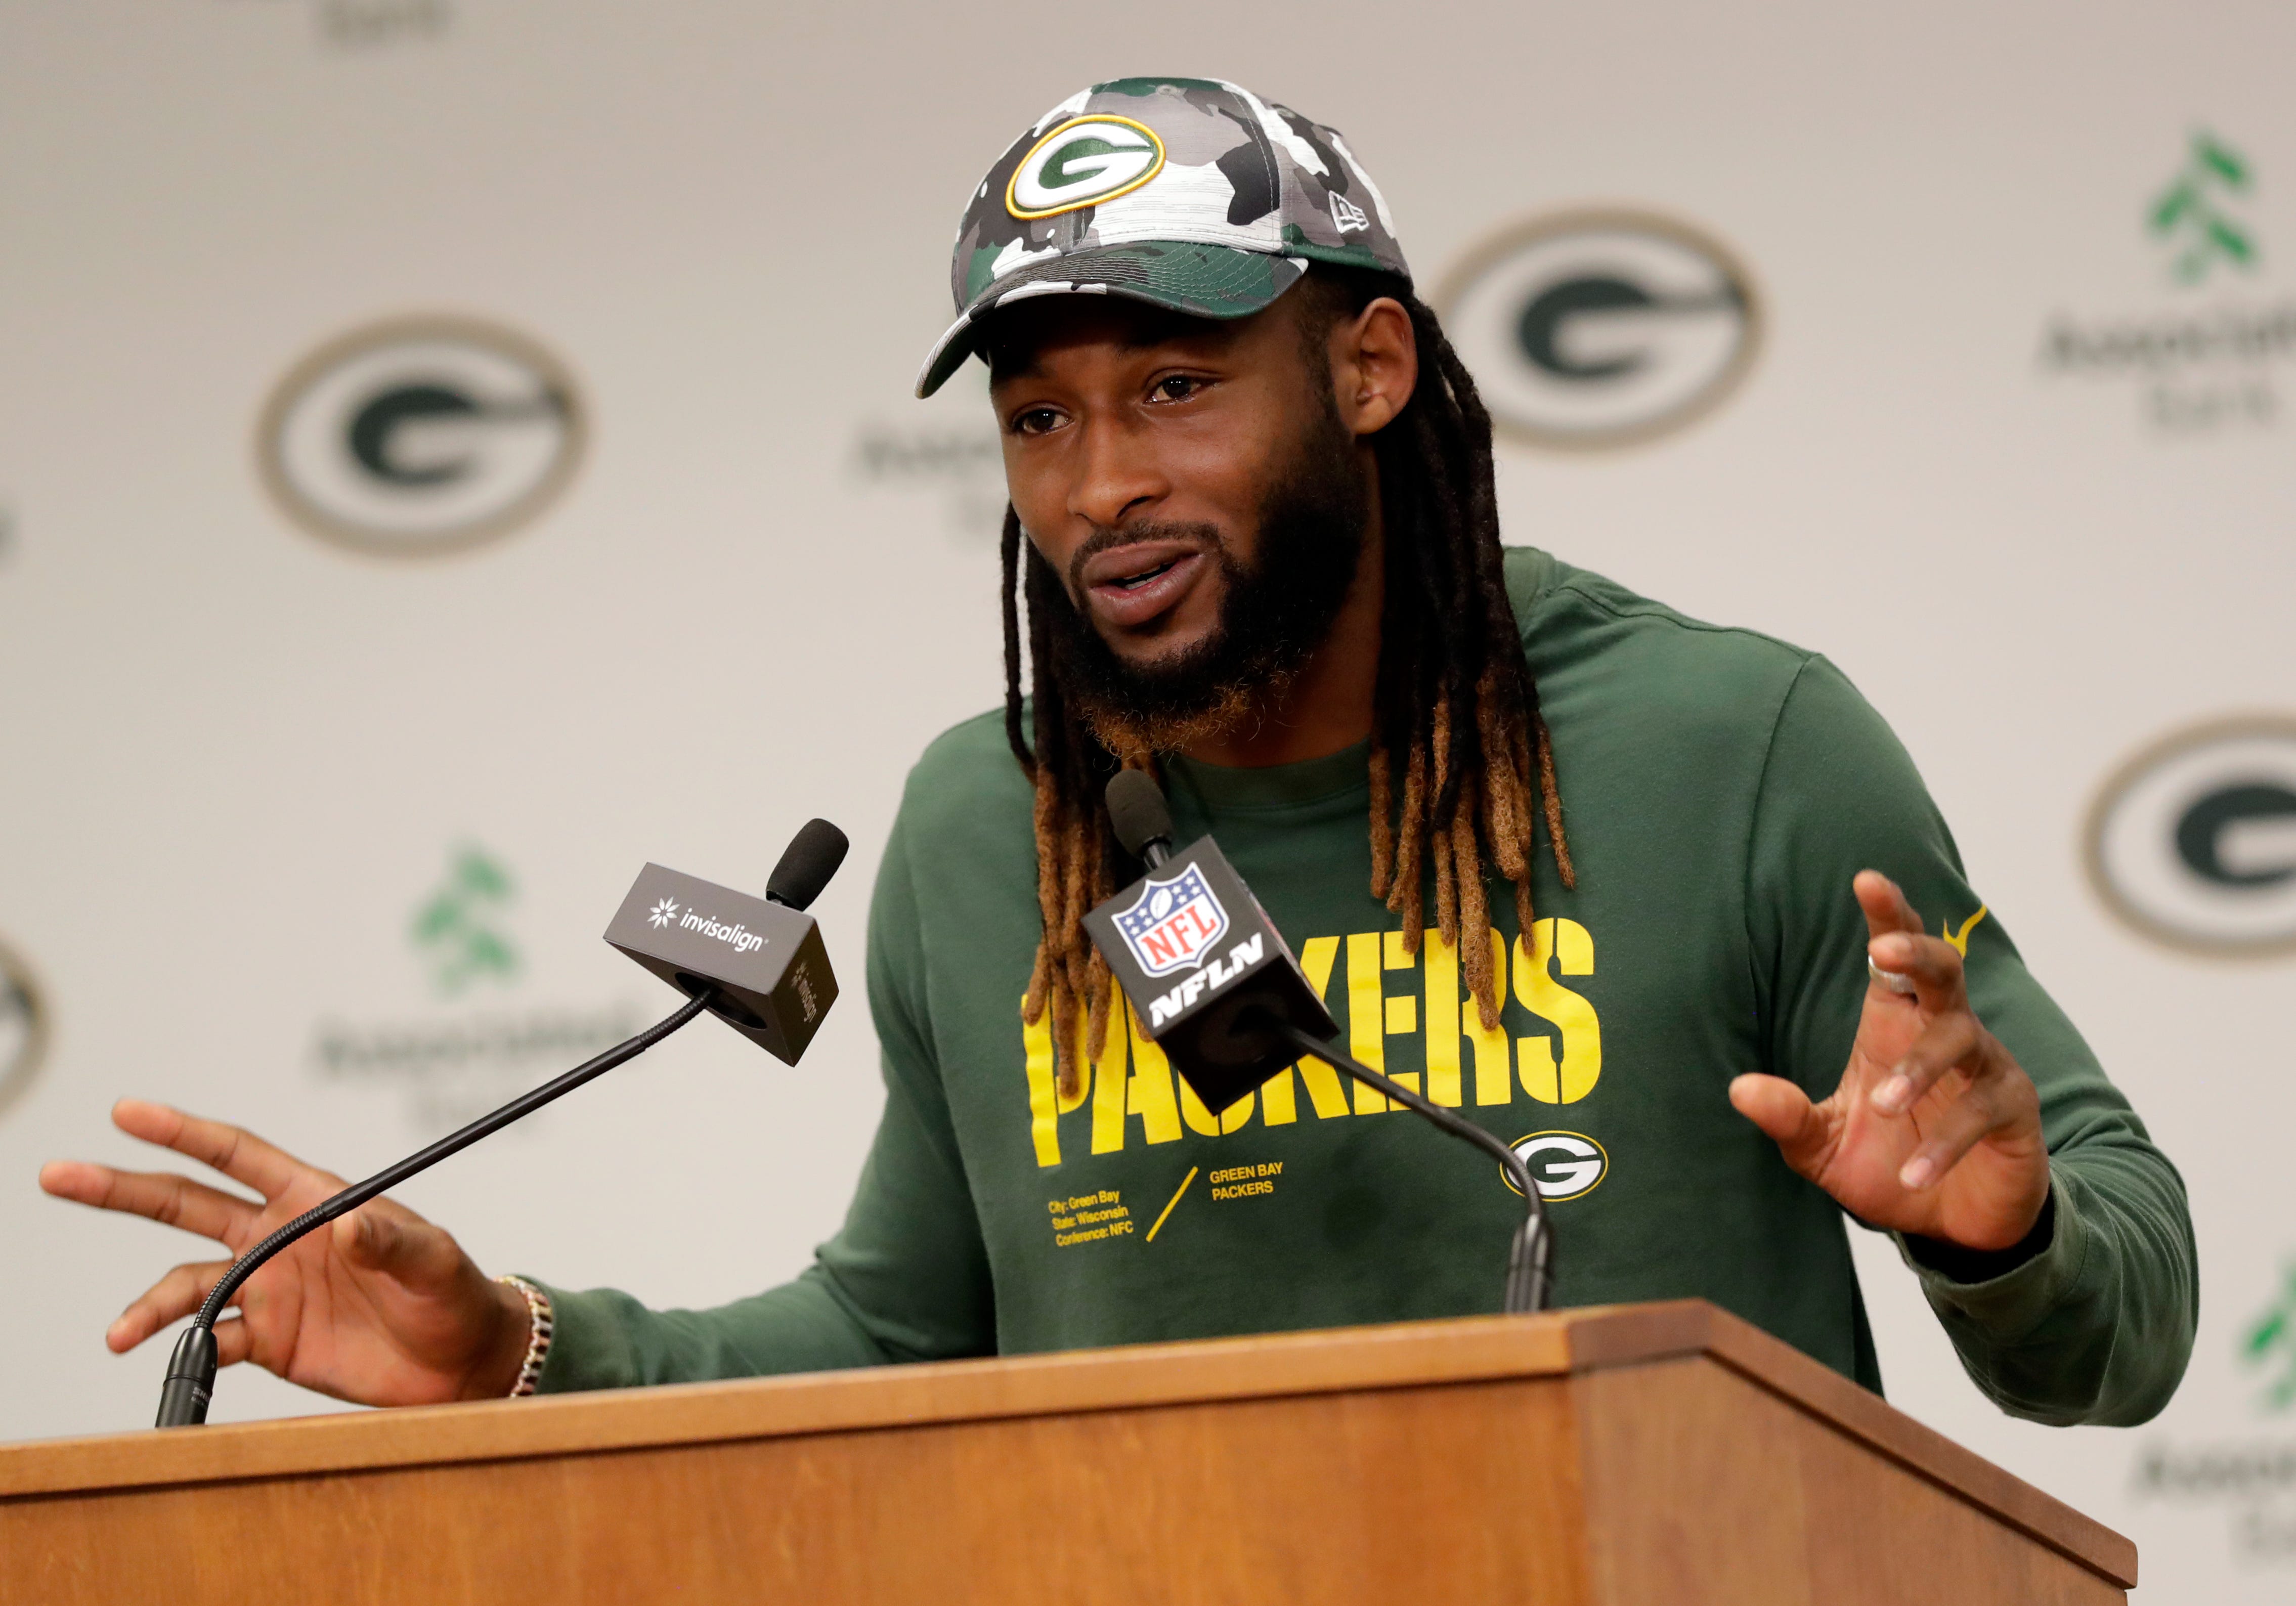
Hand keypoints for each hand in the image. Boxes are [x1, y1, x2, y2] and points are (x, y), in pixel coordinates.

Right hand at [39, 1099, 532, 1405]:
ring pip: (186, 1281)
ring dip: (148, 1305)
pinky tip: (161, 1357)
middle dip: (123, 1189)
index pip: (238, 1153)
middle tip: (60, 1173)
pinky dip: (184, 1348)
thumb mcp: (434, 1260)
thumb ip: (393, 1240)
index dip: (184, 1131)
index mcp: (314, 1199)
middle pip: (186, 1204)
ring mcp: (269, 1288)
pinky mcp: (270, 1339)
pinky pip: (211, 1339)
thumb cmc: (454, 1294)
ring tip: (120, 1333)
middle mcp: (279, 1237)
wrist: (462, 1360)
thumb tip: (350, 1225)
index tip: (127, 1112)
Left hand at [1728, 871, 2049, 1252]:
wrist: (1952, 1221)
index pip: (1892, 959)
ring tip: (1884, 1105)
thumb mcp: (1823, 1146)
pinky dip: (1945, 1144)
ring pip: (1961, 1038)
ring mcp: (1985, 1067)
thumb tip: (1739, 1090)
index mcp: (1894, 1025)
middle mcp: (1944, 1032)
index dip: (1887, 916)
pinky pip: (1982, 1111)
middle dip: (1917, 950)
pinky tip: (1913, 1175)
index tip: (1866, 880)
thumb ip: (1787, 1117)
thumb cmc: (1887, 1165)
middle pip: (1943, 971)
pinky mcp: (2013, 1110)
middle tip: (1884, 949)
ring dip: (1920, 1068)